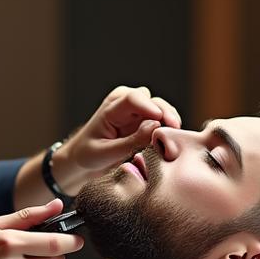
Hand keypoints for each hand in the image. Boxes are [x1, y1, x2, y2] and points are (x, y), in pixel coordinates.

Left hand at [55, 85, 181, 192]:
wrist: (84, 159)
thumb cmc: (90, 155)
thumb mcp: (107, 153)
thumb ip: (131, 141)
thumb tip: (156, 126)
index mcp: (111, 109)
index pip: (132, 99)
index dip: (149, 106)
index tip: (161, 119)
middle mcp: (125, 104)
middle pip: (150, 100)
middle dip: (164, 112)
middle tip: (175, 129)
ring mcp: (136, 111)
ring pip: (160, 106)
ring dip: (168, 118)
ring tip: (174, 135)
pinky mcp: (144, 120)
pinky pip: (162, 118)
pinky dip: (168, 125)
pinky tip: (170, 137)